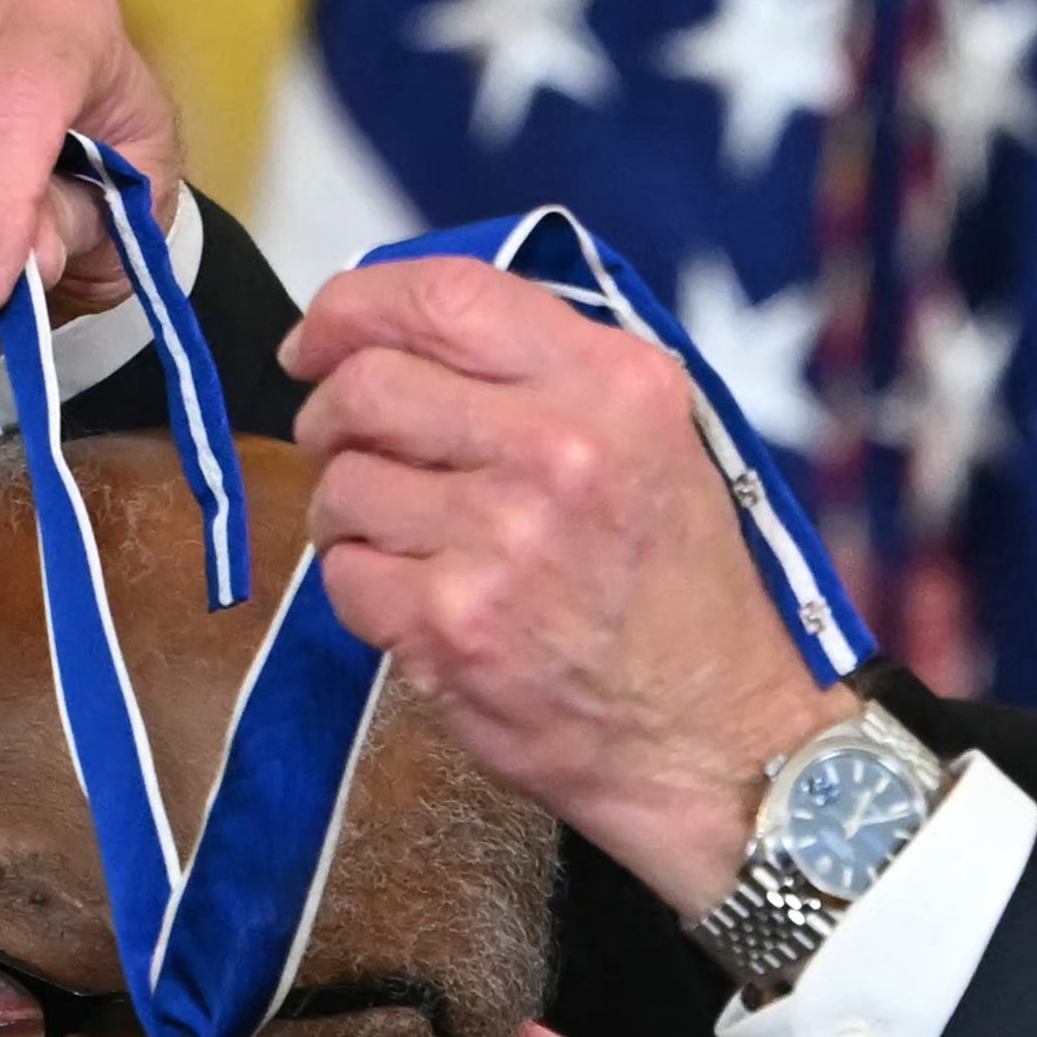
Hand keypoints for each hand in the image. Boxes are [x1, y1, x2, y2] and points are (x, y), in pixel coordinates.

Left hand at [281, 258, 852, 911]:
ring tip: (402, 539)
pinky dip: (363, 586)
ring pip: (343, 483)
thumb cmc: (686, 600)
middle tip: (343, 444)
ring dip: (348, 510)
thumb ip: (553, 375)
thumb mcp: (662, 445)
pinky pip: (345, 574)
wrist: (715, 742)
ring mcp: (503, 539)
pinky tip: (419, 602)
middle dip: (331, 414)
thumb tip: (408, 334)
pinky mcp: (453, 625)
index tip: (322, 338)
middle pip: (367, 384)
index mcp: (617, 386)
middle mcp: (561, 449)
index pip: (444, 294)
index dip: (353, 305)